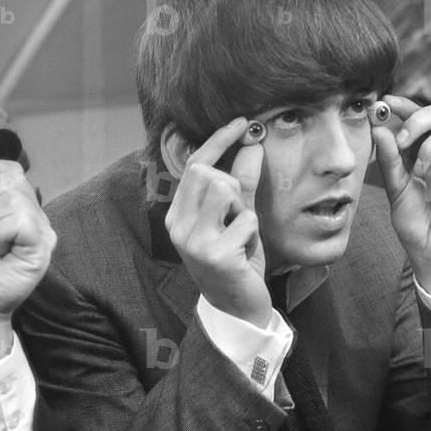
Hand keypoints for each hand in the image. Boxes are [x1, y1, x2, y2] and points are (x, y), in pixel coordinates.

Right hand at [165, 117, 269, 326]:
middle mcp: (179, 227)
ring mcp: (194, 242)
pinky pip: (246, 221)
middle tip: (238, 215)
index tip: (243, 122)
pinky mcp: (215, 255)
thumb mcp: (238, 217)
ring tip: (241, 233)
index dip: (218, 140)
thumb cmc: (236, 260)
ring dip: (242, 209)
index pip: (193, 166)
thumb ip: (242, 183)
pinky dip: (253, 233)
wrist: (236, 308)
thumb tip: (252, 145)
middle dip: (233, 187)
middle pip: (209, 174)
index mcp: (178, 216)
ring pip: (224, 192)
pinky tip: (246, 252)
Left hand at [373, 96, 430, 308]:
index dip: (406, 105)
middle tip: (402, 142)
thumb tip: (379, 129)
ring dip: (429, 149)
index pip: (422, 117)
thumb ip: (389, 161)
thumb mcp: (395, 190)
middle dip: (419, 119)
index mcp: (427, 152)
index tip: (386, 102)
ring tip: (421, 176)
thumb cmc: (417, 225)